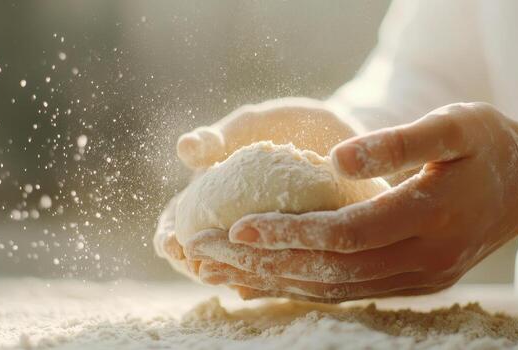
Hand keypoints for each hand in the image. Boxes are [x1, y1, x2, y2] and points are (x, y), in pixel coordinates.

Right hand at [155, 97, 361, 277]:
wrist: (348, 137)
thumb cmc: (292, 125)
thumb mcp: (256, 123)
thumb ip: (222, 136)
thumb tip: (184, 149)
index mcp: (214, 196)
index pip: (179, 223)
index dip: (169, 236)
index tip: (171, 241)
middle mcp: (236, 227)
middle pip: (204, 257)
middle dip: (195, 266)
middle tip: (196, 266)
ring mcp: (270, 243)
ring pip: (242, 272)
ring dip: (232, 277)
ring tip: (231, 280)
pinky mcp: (305, 253)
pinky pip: (285, 273)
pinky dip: (272, 281)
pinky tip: (267, 284)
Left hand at [189, 102, 517, 301]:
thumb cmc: (490, 145)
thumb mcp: (456, 125)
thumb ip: (400, 142)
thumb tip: (337, 161)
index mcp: (431, 216)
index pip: (346, 233)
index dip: (290, 232)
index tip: (238, 227)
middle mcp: (424, 259)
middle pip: (332, 270)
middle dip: (267, 263)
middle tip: (210, 255)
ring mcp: (421, 279)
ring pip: (338, 290)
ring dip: (278, 282)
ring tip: (225, 273)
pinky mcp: (416, 285)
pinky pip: (352, 293)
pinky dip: (307, 289)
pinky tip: (269, 283)